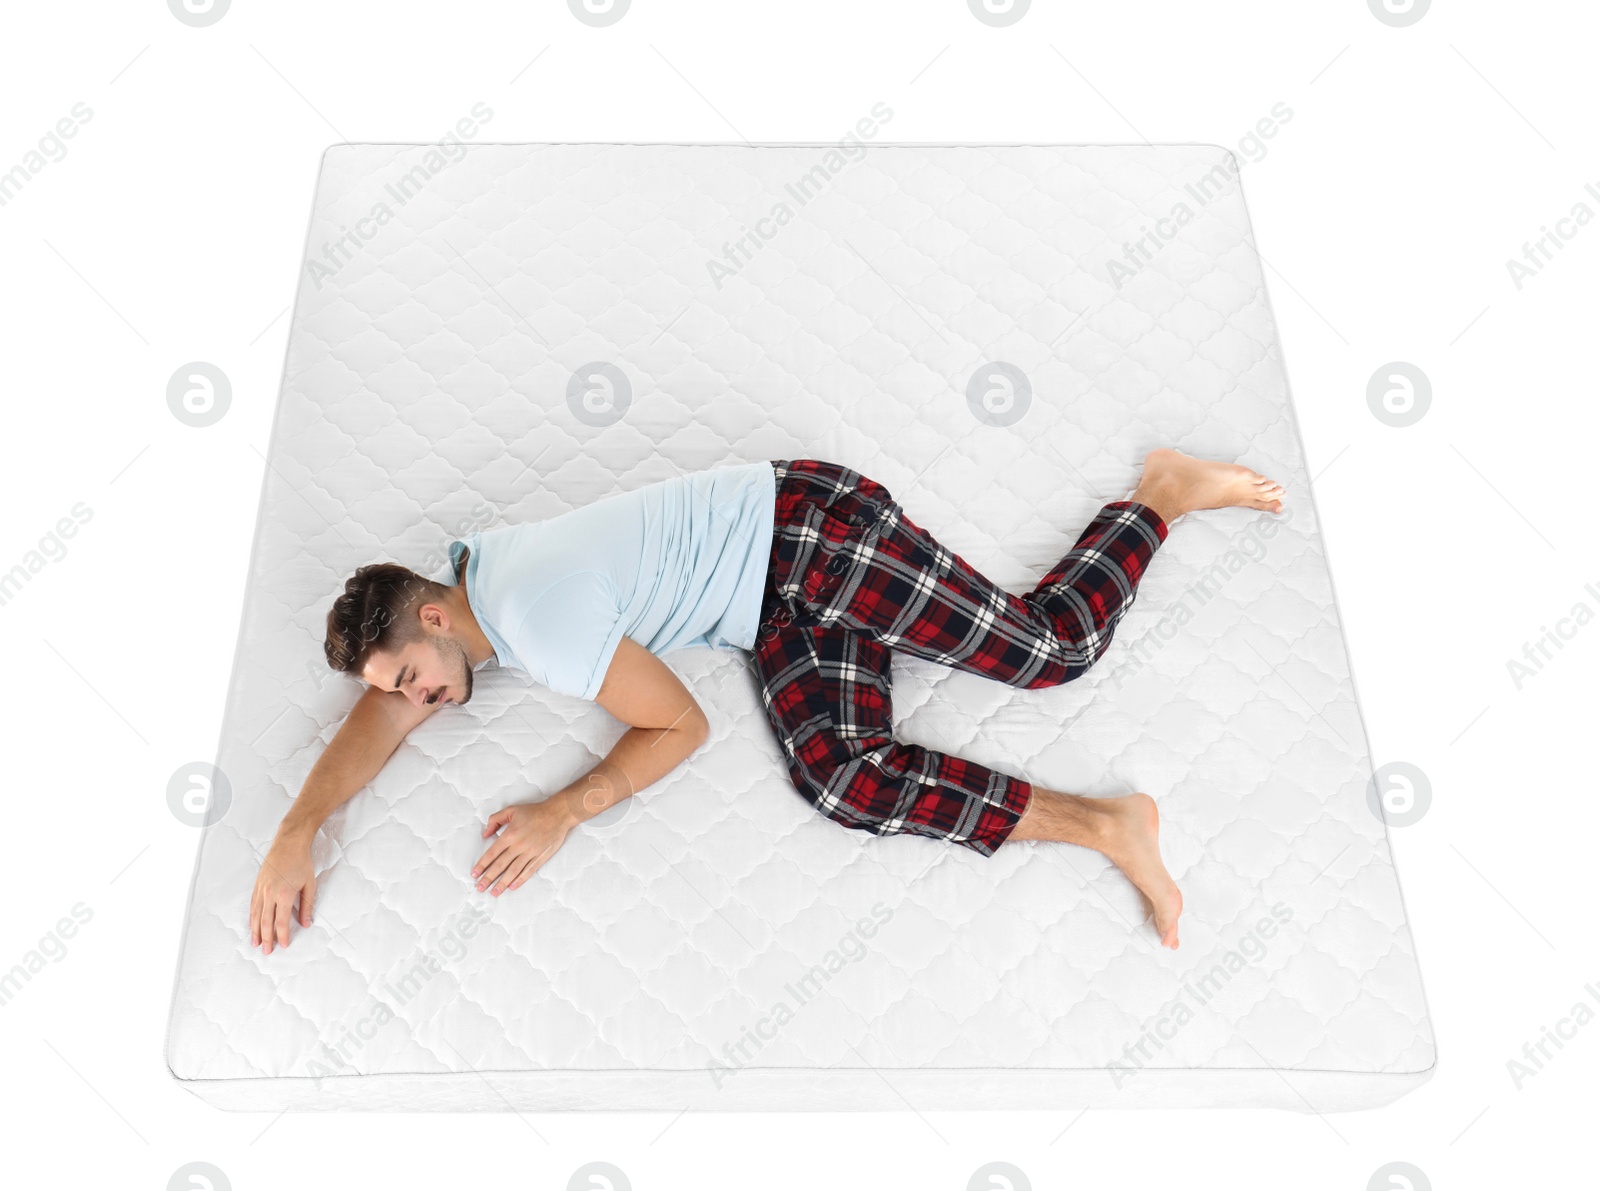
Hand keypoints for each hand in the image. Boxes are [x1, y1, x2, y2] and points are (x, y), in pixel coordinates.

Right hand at [250, 835, 315, 955]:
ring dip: (255, 931)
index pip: (282, 922)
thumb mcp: (310, 884)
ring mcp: (261, 889)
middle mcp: (269, 894)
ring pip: (256, 915)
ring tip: (255, 943)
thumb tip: (306, 923)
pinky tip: (252, 924)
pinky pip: (253, 904)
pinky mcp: (257, 884)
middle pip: (265, 922)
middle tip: (266, 952)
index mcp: (284, 895)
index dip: (282, 935)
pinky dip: (252, 917)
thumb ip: (307, 906)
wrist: (289, 843)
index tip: (283, 945)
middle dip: (266, 938)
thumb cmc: (301, 862)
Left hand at [473, 799, 575, 894]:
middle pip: (500, 865)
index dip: (482, 865)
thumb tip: (485, 834)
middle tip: (480, 888)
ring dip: (502, 883)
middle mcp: (518, 846)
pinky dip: (520, 880)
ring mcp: (530, 852)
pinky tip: (512, 886)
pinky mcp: (540, 857)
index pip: (492, 853)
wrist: (557, 814)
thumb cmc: (534, 811)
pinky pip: (529, 871)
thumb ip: (495, 820)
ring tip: (494, 892)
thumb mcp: (511, 810)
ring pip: (513, 871)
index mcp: (509, 835)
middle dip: (489, 878)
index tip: (475, 874)